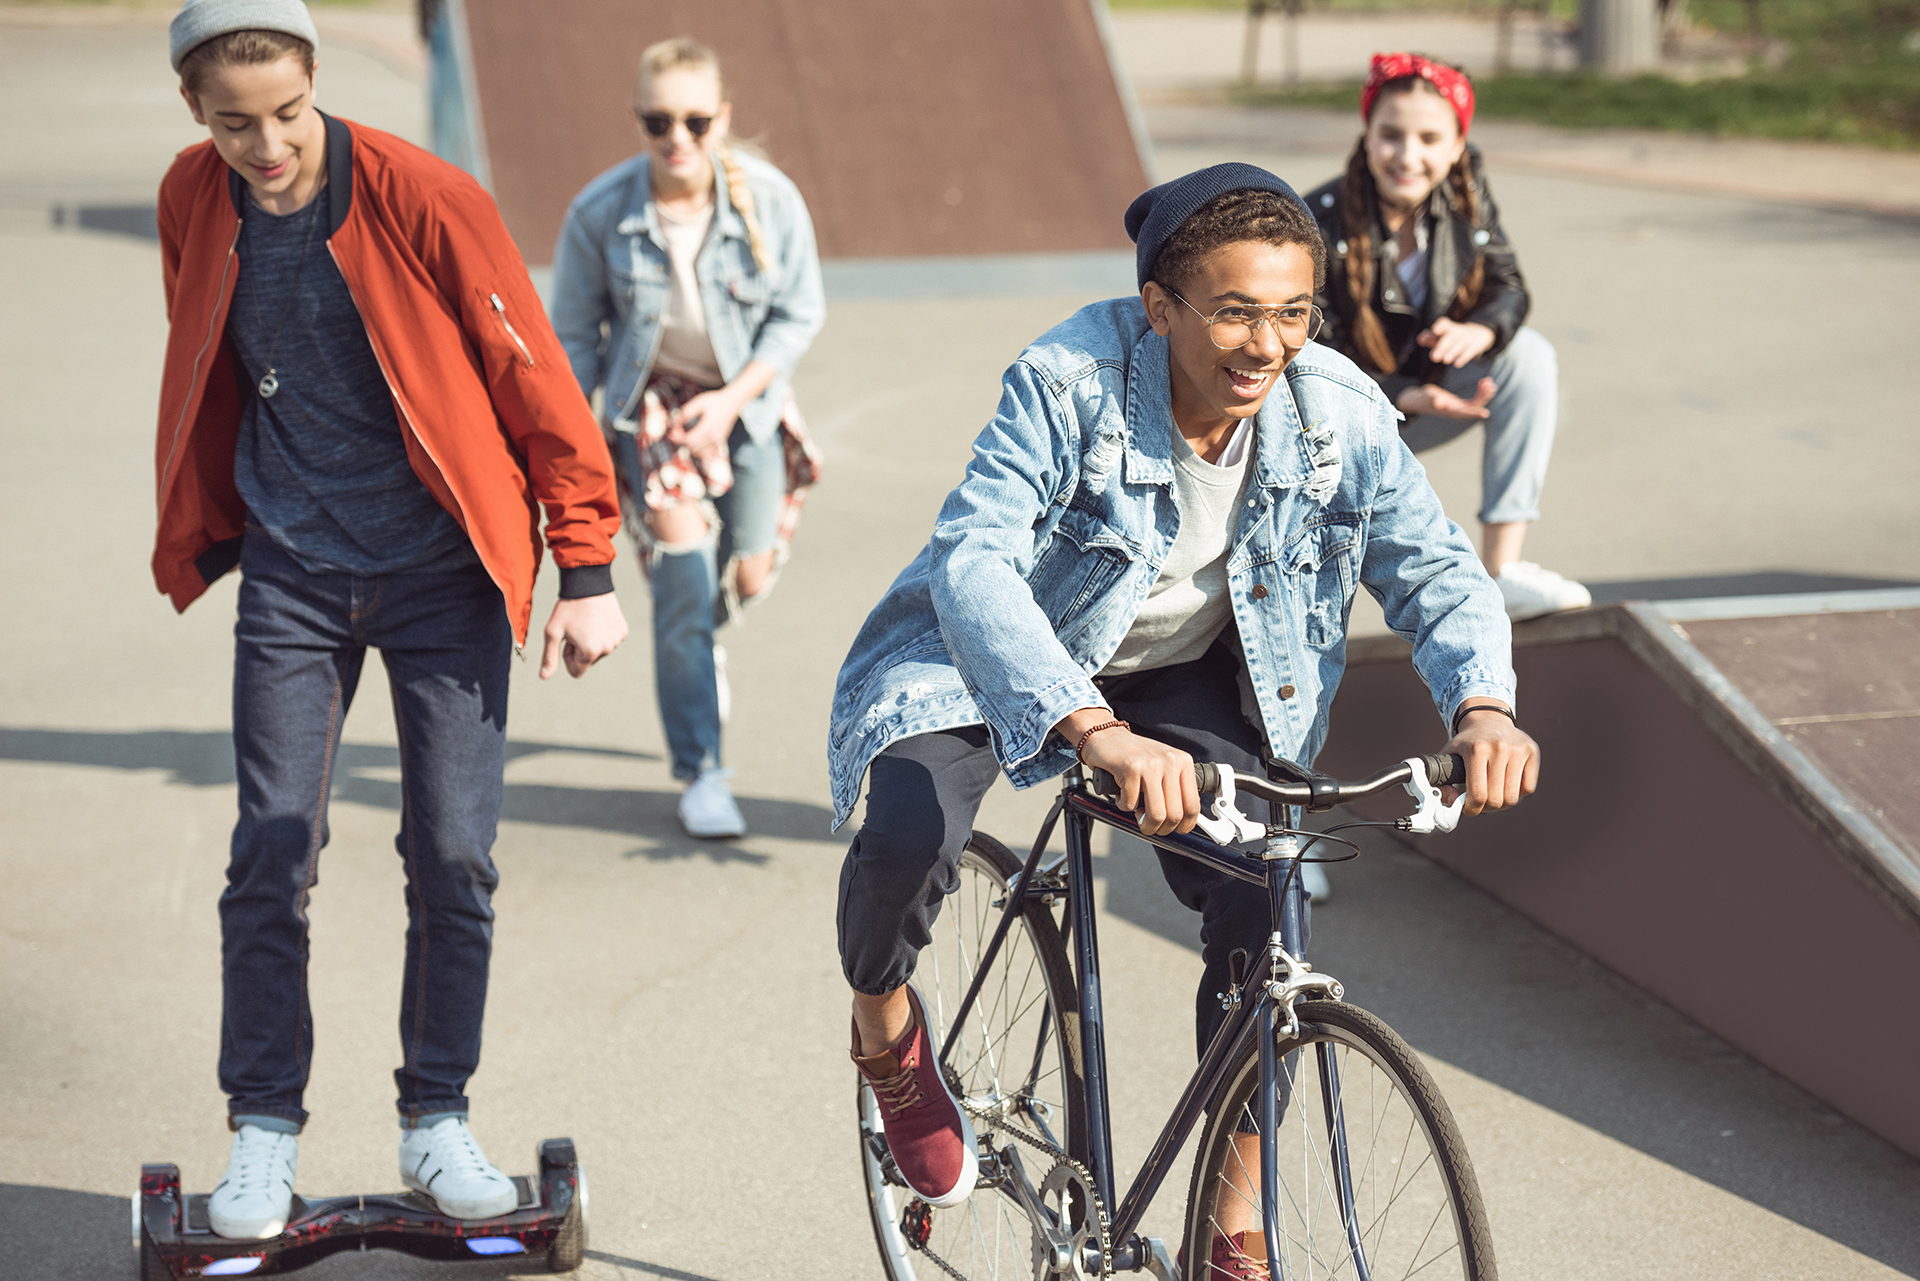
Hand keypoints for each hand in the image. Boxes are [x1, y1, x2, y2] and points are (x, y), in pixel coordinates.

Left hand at [539, 592, 628, 679]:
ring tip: (587, 622)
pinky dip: (602, 634)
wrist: (589, 583)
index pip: (576, 672)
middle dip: (580, 649)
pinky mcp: (623, 631)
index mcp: (590, 652)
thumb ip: (549, 657)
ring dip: (591, 641)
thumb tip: (543, 677)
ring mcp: (617, 640)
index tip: (567, 639)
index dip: (567, 657)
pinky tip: (597, 619)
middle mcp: (607, 649)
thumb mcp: (552, 632)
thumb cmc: (568, 608)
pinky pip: (609, 641)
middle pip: (588, 661)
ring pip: (599, 651)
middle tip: (576, 628)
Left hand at [667, 387, 744, 454]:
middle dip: (681, 441)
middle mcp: (713, 437)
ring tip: (685, 435)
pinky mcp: (720, 442)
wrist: (732, 403)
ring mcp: (717, 441)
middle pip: (692, 447)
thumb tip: (676, 423)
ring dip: (689, 446)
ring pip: (698, 452)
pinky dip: (697, 449)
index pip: (688, 440)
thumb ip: (686, 412)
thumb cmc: (714, 401)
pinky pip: (705, 452)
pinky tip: (693, 440)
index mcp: (708, 427)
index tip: (670, 434)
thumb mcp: (698, 402)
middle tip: (676, 432)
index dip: (677, 438)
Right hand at [1058, 708, 1200, 836]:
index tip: (1177, 830)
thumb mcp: (1163, 766)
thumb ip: (1174, 788)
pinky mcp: (1130, 768)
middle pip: (1174, 813)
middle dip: (1161, 828)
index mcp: (1183, 762)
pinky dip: (1123, 806)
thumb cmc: (1134, 755)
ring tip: (1138, 816)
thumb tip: (1181, 820)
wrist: (1106, 736)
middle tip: (1151, 826)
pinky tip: (1122, 795)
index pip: (1193, 804)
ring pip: (1156, 814)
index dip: (1185, 825)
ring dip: (1145, 824)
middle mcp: (1170, 761)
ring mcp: (1151, 764)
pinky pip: (1130, 804)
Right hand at [1396, 378, 1495, 421]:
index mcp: (1450, 412)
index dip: (1475, 413)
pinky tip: (1485, 382)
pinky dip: (1480, 391)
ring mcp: (1459, 409)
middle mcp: (1457, 412)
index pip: (1465, 414)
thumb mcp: (1428, 398)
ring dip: (1484, 394)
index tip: (1486, 413)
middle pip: (1474, 407)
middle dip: (1484, 398)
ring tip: (1490, 382)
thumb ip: (1433, 400)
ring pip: (1476, 403)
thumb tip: (1439, 404)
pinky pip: (1474, 399)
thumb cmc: (1422, 399)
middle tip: (1491, 386)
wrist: (1419, 400)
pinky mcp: (1460, 404)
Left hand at [1416, 318, 1496, 367]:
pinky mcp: (1476, 346)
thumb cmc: (1453, 337)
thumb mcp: (1442, 336)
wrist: (1479, 334)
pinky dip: (1464, 357)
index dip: (1441, 326)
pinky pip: (1470, 351)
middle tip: (1434, 357)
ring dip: (1452, 352)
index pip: (1445, 323)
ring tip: (1445, 360)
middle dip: (1442, 346)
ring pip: (1460, 344)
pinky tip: (1457, 364)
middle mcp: (1459, 332)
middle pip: (1451, 337)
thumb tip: (1420, 339)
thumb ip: (1430, 338)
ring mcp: (1468, 338)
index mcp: (1449, 328)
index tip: (1435, 330)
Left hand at [1441, 702, 1538, 815]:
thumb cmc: (1467, 743)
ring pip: (1512, 797)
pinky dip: (1517, 793)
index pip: (1478, 794)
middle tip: (1480, 802)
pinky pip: (1528, 788)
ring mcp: (1517, 749)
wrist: (1488, 720)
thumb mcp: (1447, 757)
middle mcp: (1499, 747)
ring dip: (1502, 803)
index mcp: (1476, 749)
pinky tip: (1506, 785)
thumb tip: (1452, 802)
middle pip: (1496, 799)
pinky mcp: (1531, 752)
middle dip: (1486, 808)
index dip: (1472, 809)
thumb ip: (1441, 781)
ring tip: (1493, 795)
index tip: (1469, 808)